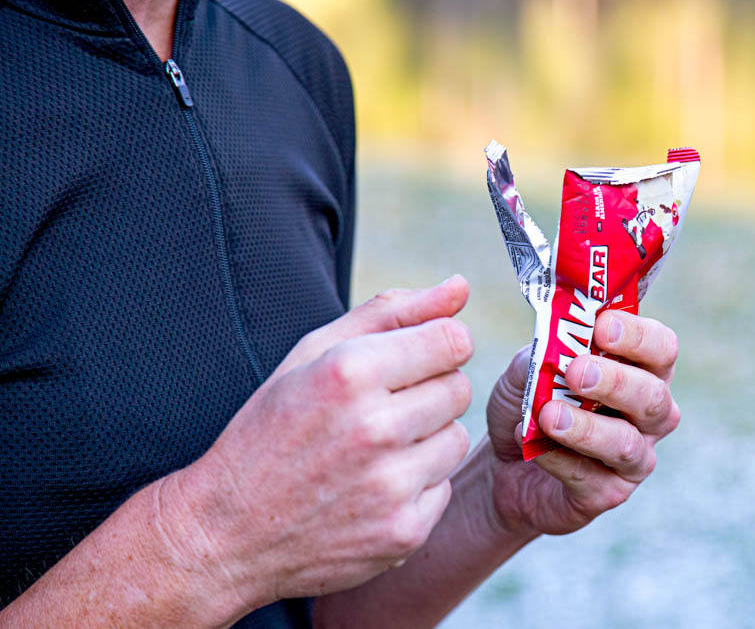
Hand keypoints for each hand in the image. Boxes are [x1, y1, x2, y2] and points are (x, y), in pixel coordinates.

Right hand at [161, 277, 474, 614]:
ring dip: (426, 439)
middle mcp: (375, 427)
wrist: (227, 534)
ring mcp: (391, 485)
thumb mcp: (311, 356)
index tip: (412, 359)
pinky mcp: (404, 532)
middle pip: (459, 388)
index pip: (453, 339)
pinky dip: (416, 485)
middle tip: (379, 409)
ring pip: (457, 438)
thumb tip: (460, 286)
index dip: (437, 346)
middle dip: (428, 391)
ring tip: (372, 450)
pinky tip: (370, 488)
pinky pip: (444, 486)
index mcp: (349, 372)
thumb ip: (392, 313)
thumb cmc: (270, 432)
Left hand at [485, 310, 680, 535]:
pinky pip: (589, 477)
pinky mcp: (608, 494)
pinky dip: (556, 457)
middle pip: (653, 396)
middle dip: (616, 381)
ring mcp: (634, 458)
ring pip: (626, 444)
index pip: (661, 349)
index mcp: (641, 372)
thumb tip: (557, 347)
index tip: (601, 327)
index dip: (638, 336)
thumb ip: (544, 353)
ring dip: (586, 427)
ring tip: (548, 415)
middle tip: (576, 371)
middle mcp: (649, 416)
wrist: (504, 463)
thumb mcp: (527, 369)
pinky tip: (529, 443)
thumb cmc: (532, 403)